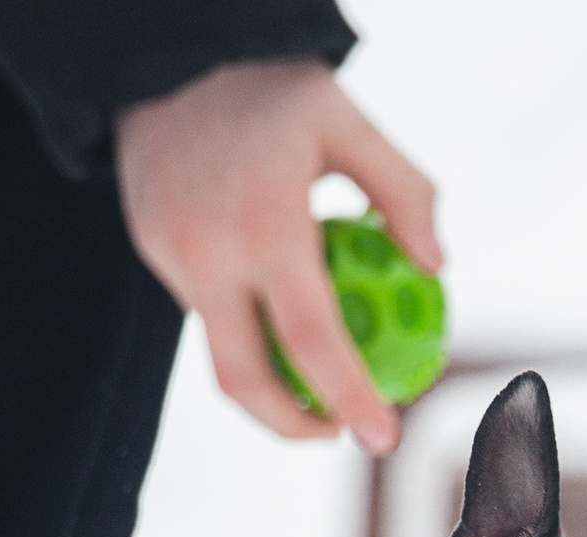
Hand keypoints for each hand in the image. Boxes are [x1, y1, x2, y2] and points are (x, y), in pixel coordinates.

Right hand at [115, 59, 442, 456]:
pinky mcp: (150, 248)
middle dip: (295, 426)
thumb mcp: (351, 123)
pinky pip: (203, 310)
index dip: (350, 400)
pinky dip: (245, 326)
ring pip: (221, 350)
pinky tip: (277, 308)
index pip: (312, 342)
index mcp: (266, 223)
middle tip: (340, 432)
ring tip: (320, 374)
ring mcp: (170, 255)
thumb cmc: (274, 87)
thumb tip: (436, 266)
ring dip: (272, 378)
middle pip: (246, 381)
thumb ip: (403, 193)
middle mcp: (208, 250)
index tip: (382, 437)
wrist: (166, 50)